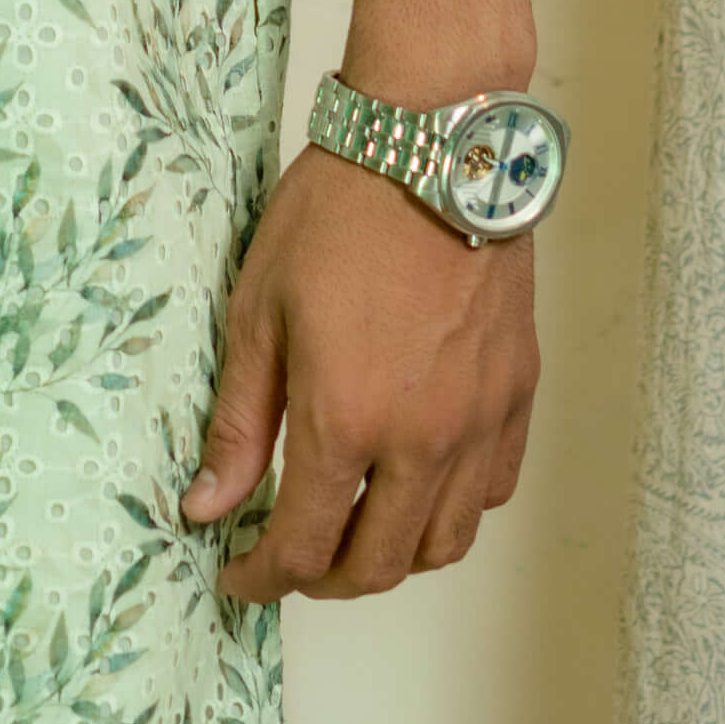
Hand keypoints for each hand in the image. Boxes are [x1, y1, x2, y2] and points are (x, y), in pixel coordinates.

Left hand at [179, 141, 538, 602]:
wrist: (432, 143)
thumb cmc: (335, 213)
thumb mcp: (258, 310)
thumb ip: (238, 422)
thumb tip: (206, 506)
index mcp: (346, 420)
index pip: (302, 546)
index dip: (262, 577)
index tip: (236, 574)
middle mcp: (422, 440)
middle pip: (378, 565)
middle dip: (322, 580)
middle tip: (288, 559)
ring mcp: (480, 420)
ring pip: (444, 543)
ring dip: (392, 557)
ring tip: (352, 528)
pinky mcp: (518, 393)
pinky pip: (492, 489)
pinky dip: (451, 510)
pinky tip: (417, 482)